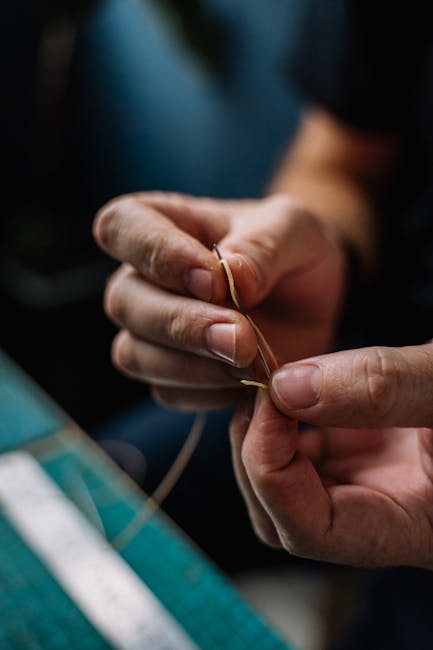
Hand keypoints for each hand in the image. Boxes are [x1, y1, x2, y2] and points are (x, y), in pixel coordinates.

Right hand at [93, 192, 345, 409]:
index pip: (121, 226)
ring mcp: (147, 331)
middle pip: (124, 301)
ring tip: (250, 362)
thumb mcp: (295, 230)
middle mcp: (141, 278)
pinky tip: (249, 381)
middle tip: (242, 337)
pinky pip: (169, 391)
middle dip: (184, 323)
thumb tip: (231, 276)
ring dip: (193, 365)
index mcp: (159, 222)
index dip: (157, 254)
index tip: (213, 279)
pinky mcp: (168, 374)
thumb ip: (263, 245)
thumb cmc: (289, 252)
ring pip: (135, 354)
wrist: (308, 302)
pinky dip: (210, 392)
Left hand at [230, 343, 432, 566]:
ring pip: (284, 483)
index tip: (272, 401)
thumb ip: (385, 387)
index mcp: (413, 526)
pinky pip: (305, 447)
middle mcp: (383, 514)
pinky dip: (288, 418)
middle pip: (279, 516)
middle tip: (263, 392)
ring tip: (275, 383)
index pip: (308, 529)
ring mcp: (371, 484)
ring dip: (266, 435)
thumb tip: (290, 386)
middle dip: (256, 455)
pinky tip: (296, 383)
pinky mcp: (367, 453)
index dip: (271, 468)